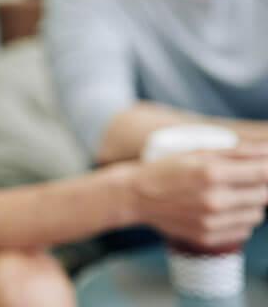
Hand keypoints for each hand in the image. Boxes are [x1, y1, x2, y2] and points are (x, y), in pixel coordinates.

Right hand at [131, 145, 267, 249]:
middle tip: (240, 180)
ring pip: (257, 215)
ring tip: (229, 195)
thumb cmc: (167, 169)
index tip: (263, 168)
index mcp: (211, 173)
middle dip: (258, 186)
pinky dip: (239, 220)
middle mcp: (213, 200)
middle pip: (264, 195)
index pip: (263, 174)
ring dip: (250, 204)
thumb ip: (238, 152)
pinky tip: (221, 210)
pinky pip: (244, 231)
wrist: (135, 196)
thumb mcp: (198, 153)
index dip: (267, 169)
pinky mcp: (208, 238)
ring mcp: (211, 222)